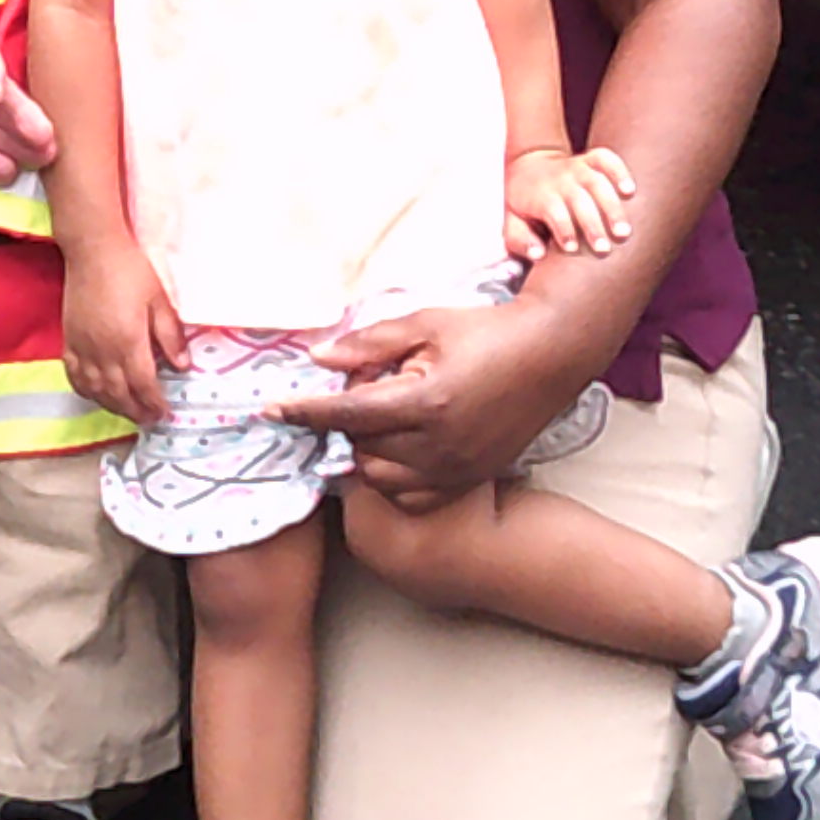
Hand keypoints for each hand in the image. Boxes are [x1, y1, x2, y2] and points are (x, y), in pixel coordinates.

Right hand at [60, 235, 186, 429]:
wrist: (93, 250)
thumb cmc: (131, 270)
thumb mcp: (159, 299)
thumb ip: (170, 335)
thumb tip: (183, 366)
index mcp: (128, 341)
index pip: (143, 384)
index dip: (154, 402)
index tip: (164, 413)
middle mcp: (103, 351)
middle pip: (119, 393)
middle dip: (136, 411)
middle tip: (149, 420)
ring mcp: (82, 347)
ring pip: (96, 390)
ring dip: (112, 406)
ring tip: (128, 412)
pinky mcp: (68, 340)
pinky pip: (74, 375)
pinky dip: (86, 390)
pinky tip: (96, 394)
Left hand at [273, 292, 605, 510]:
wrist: (550, 354)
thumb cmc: (486, 331)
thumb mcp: (425, 323)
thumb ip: (368, 344)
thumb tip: (318, 359)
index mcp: (424, 400)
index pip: (345, 413)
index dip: (302, 411)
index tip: (269, 410)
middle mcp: (438, 444)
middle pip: (359, 446)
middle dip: (349, 418)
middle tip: (370, 384)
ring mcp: (455, 468)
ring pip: (380, 476)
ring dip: (368, 449)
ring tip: (389, 414)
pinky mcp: (468, 479)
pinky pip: (411, 495)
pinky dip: (395, 476)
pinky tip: (403, 446)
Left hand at [504, 142, 643, 260]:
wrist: (527, 166)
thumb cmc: (523, 204)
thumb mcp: (511, 222)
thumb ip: (521, 240)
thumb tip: (539, 255)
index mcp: (540, 196)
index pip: (554, 212)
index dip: (563, 229)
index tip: (572, 248)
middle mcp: (560, 180)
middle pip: (579, 201)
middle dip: (592, 225)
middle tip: (603, 249)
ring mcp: (577, 168)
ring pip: (597, 183)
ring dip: (612, 207)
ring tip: (624, 232)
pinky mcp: (589, 160)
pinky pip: (606, 159)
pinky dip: (619, 171)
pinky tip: (630, 191)